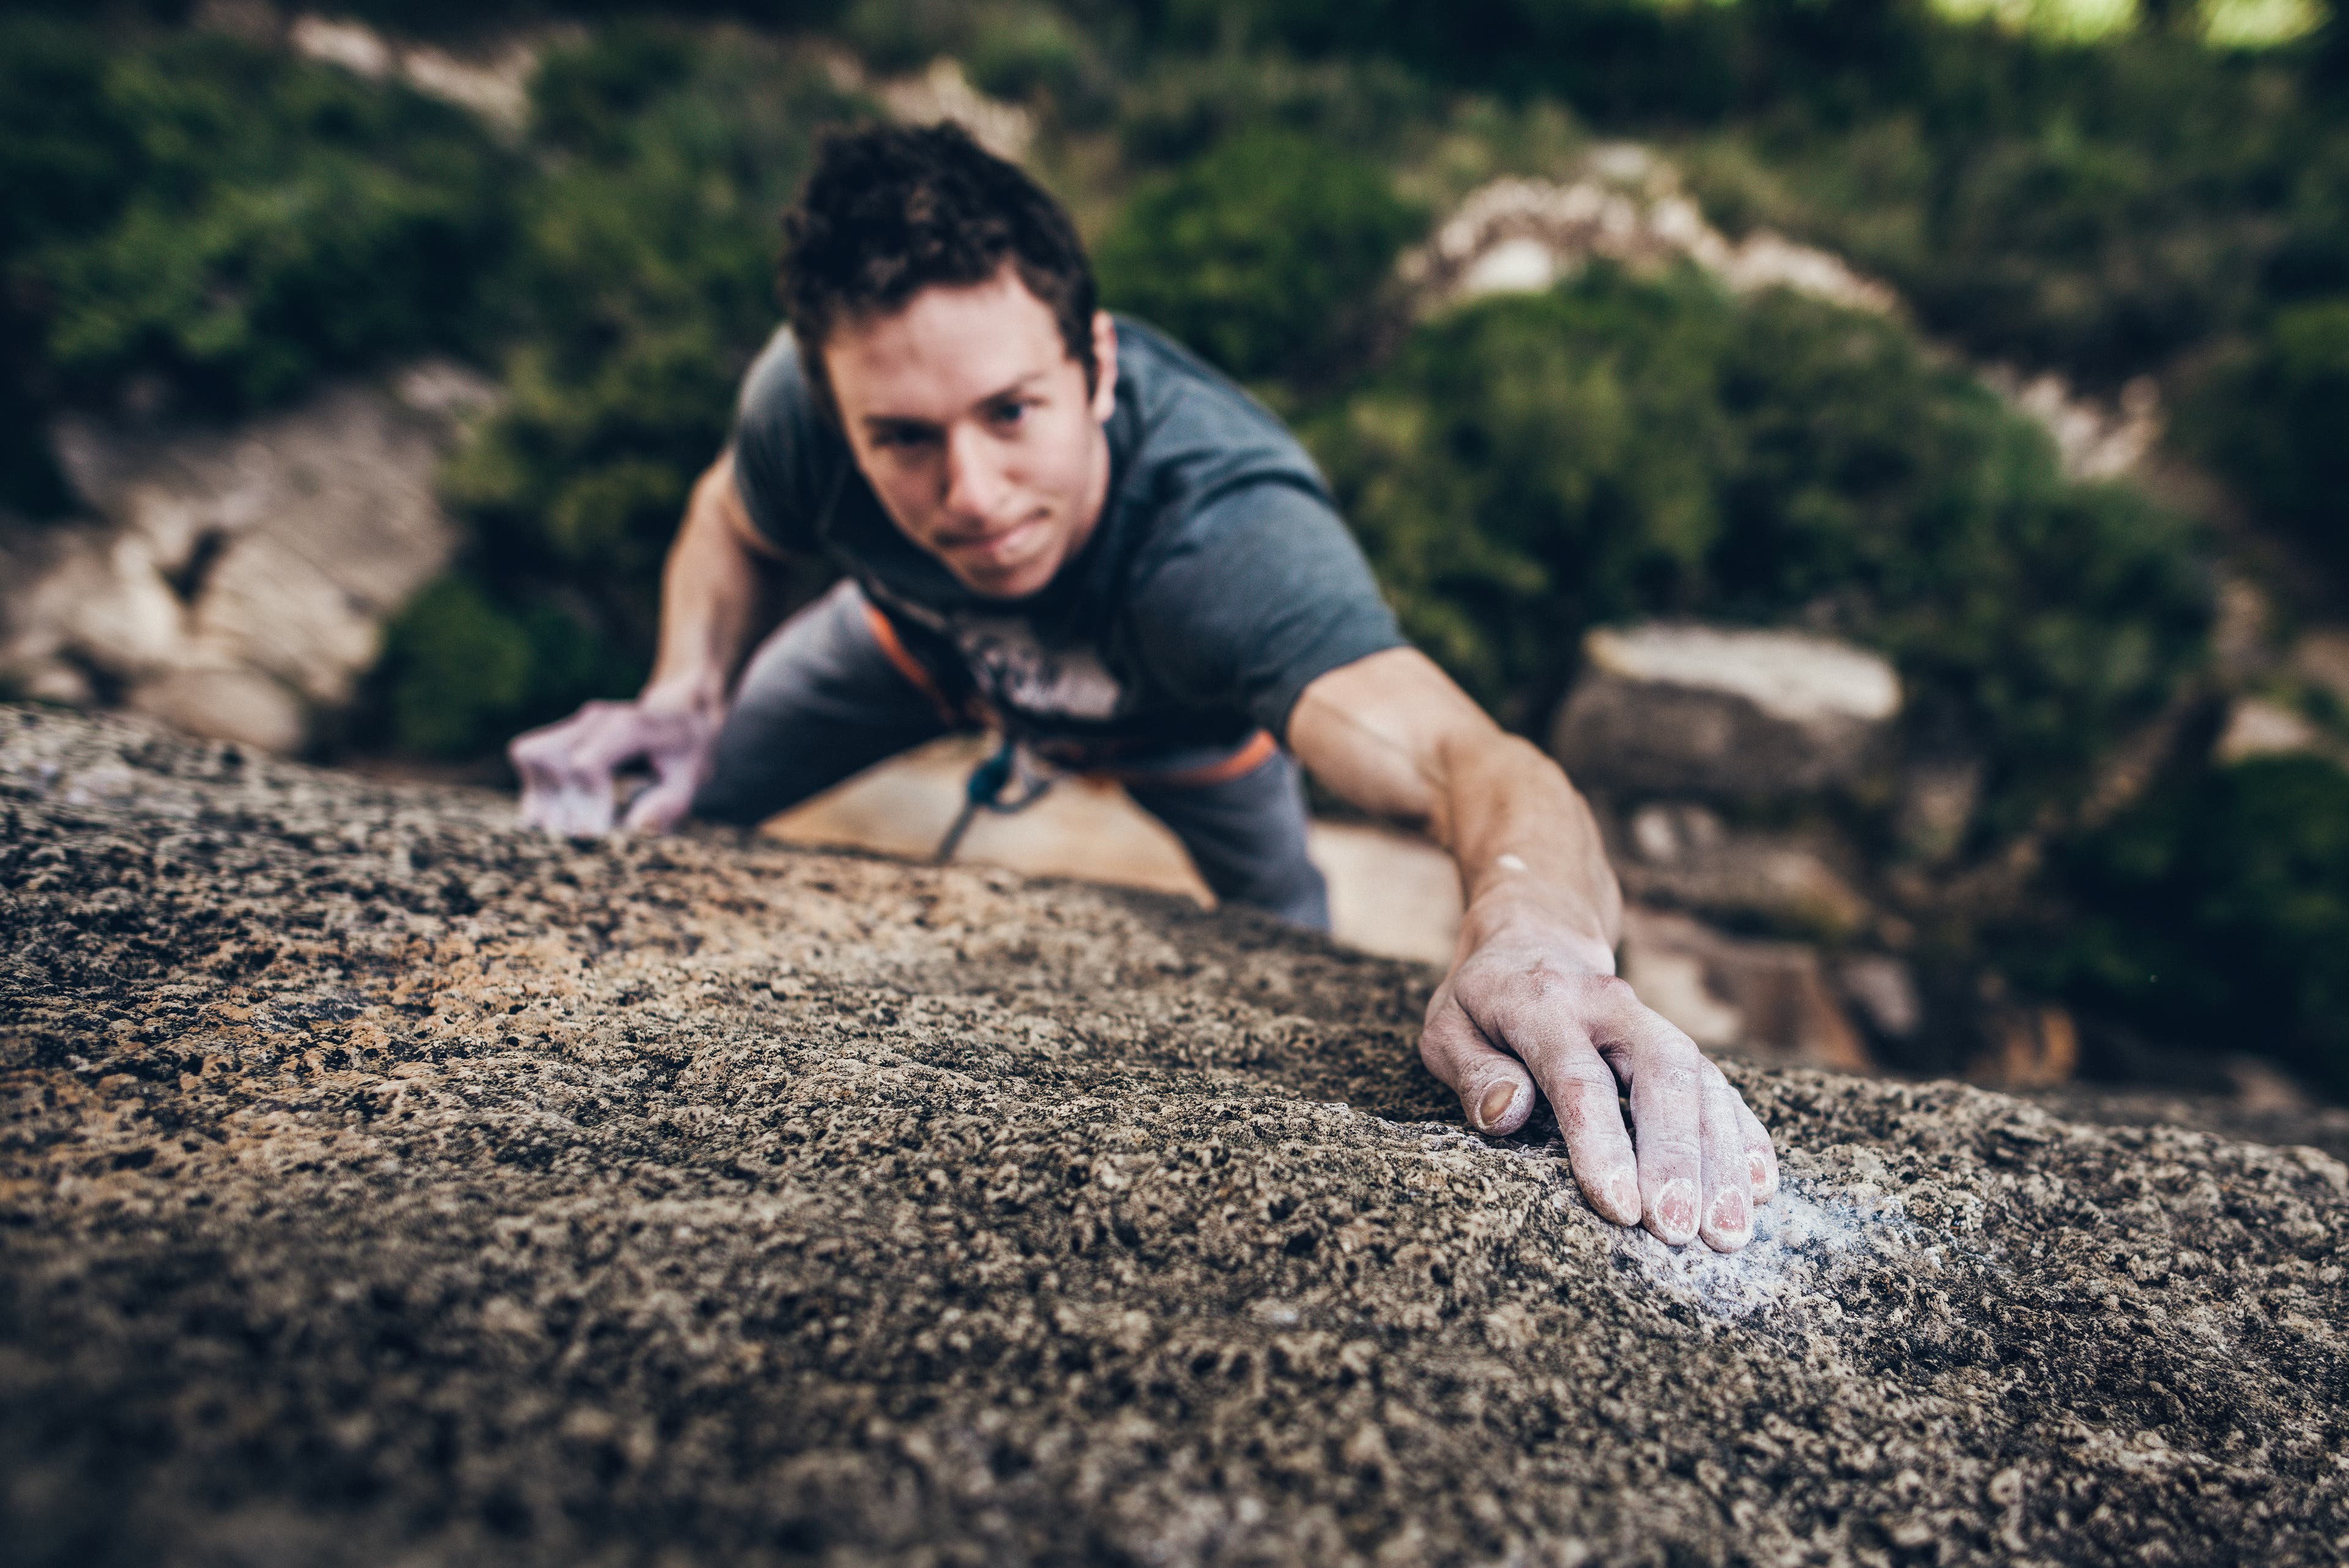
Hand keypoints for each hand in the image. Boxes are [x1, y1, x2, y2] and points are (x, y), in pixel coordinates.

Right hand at [508, 689, 722, 837]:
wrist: (681, 716)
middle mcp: (597, 718)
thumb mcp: (691, 780)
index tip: (595, 836)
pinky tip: (558, 811)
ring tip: (563, 827)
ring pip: (531, 753)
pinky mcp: (563, 732)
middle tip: (578, 839)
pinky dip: (535, 786)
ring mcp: (576, 722)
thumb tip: (634, 827)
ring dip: (540, 796)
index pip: (586, 765)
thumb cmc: (686, 754)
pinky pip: (529, 755)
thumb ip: (669, 805)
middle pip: (552, 760)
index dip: (585, 804)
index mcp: (629, 727)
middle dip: (560, 806)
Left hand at [1419, 928, 1778, 1250]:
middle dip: (1677, 1156)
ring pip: (1700, 1083)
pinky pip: (1720, 1086)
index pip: (1577, 1077)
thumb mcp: (1447, 1026)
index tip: (1620, 1208)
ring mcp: (1651, 1024)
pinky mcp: (1678, 1045)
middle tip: (1680, 1230)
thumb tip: (1504, 1114)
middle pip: (1659, 1075)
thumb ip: (1471, 1069)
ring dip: (1721, 1158)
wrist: (1535, 938)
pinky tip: (1758, 1186)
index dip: (1602, 1144)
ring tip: (1728, 1232)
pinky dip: (1744, 1134)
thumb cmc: (1483, 1003)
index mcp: (1541, 1004)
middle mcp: (1608, 1008)